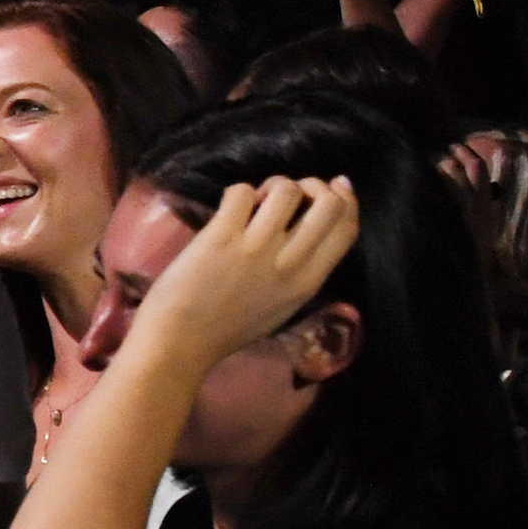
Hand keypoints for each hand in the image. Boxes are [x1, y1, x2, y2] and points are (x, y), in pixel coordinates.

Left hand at [127, 176, 361, 367]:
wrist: (179, 342)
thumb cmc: (227, 328)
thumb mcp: (281, 305)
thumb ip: (301, 270)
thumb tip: (307, 226)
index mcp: (308, 283)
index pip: (347, 231)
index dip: (347, 201)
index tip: (337, 186)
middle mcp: (290, 263)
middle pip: (329, 205)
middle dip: (312, 186)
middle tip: (290, 193)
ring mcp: (256, 248)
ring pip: (285, 190)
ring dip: (271, 186)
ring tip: (254, 202)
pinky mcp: (222, 237)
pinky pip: (241, 192)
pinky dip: (237, 193)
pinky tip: (227, 209)